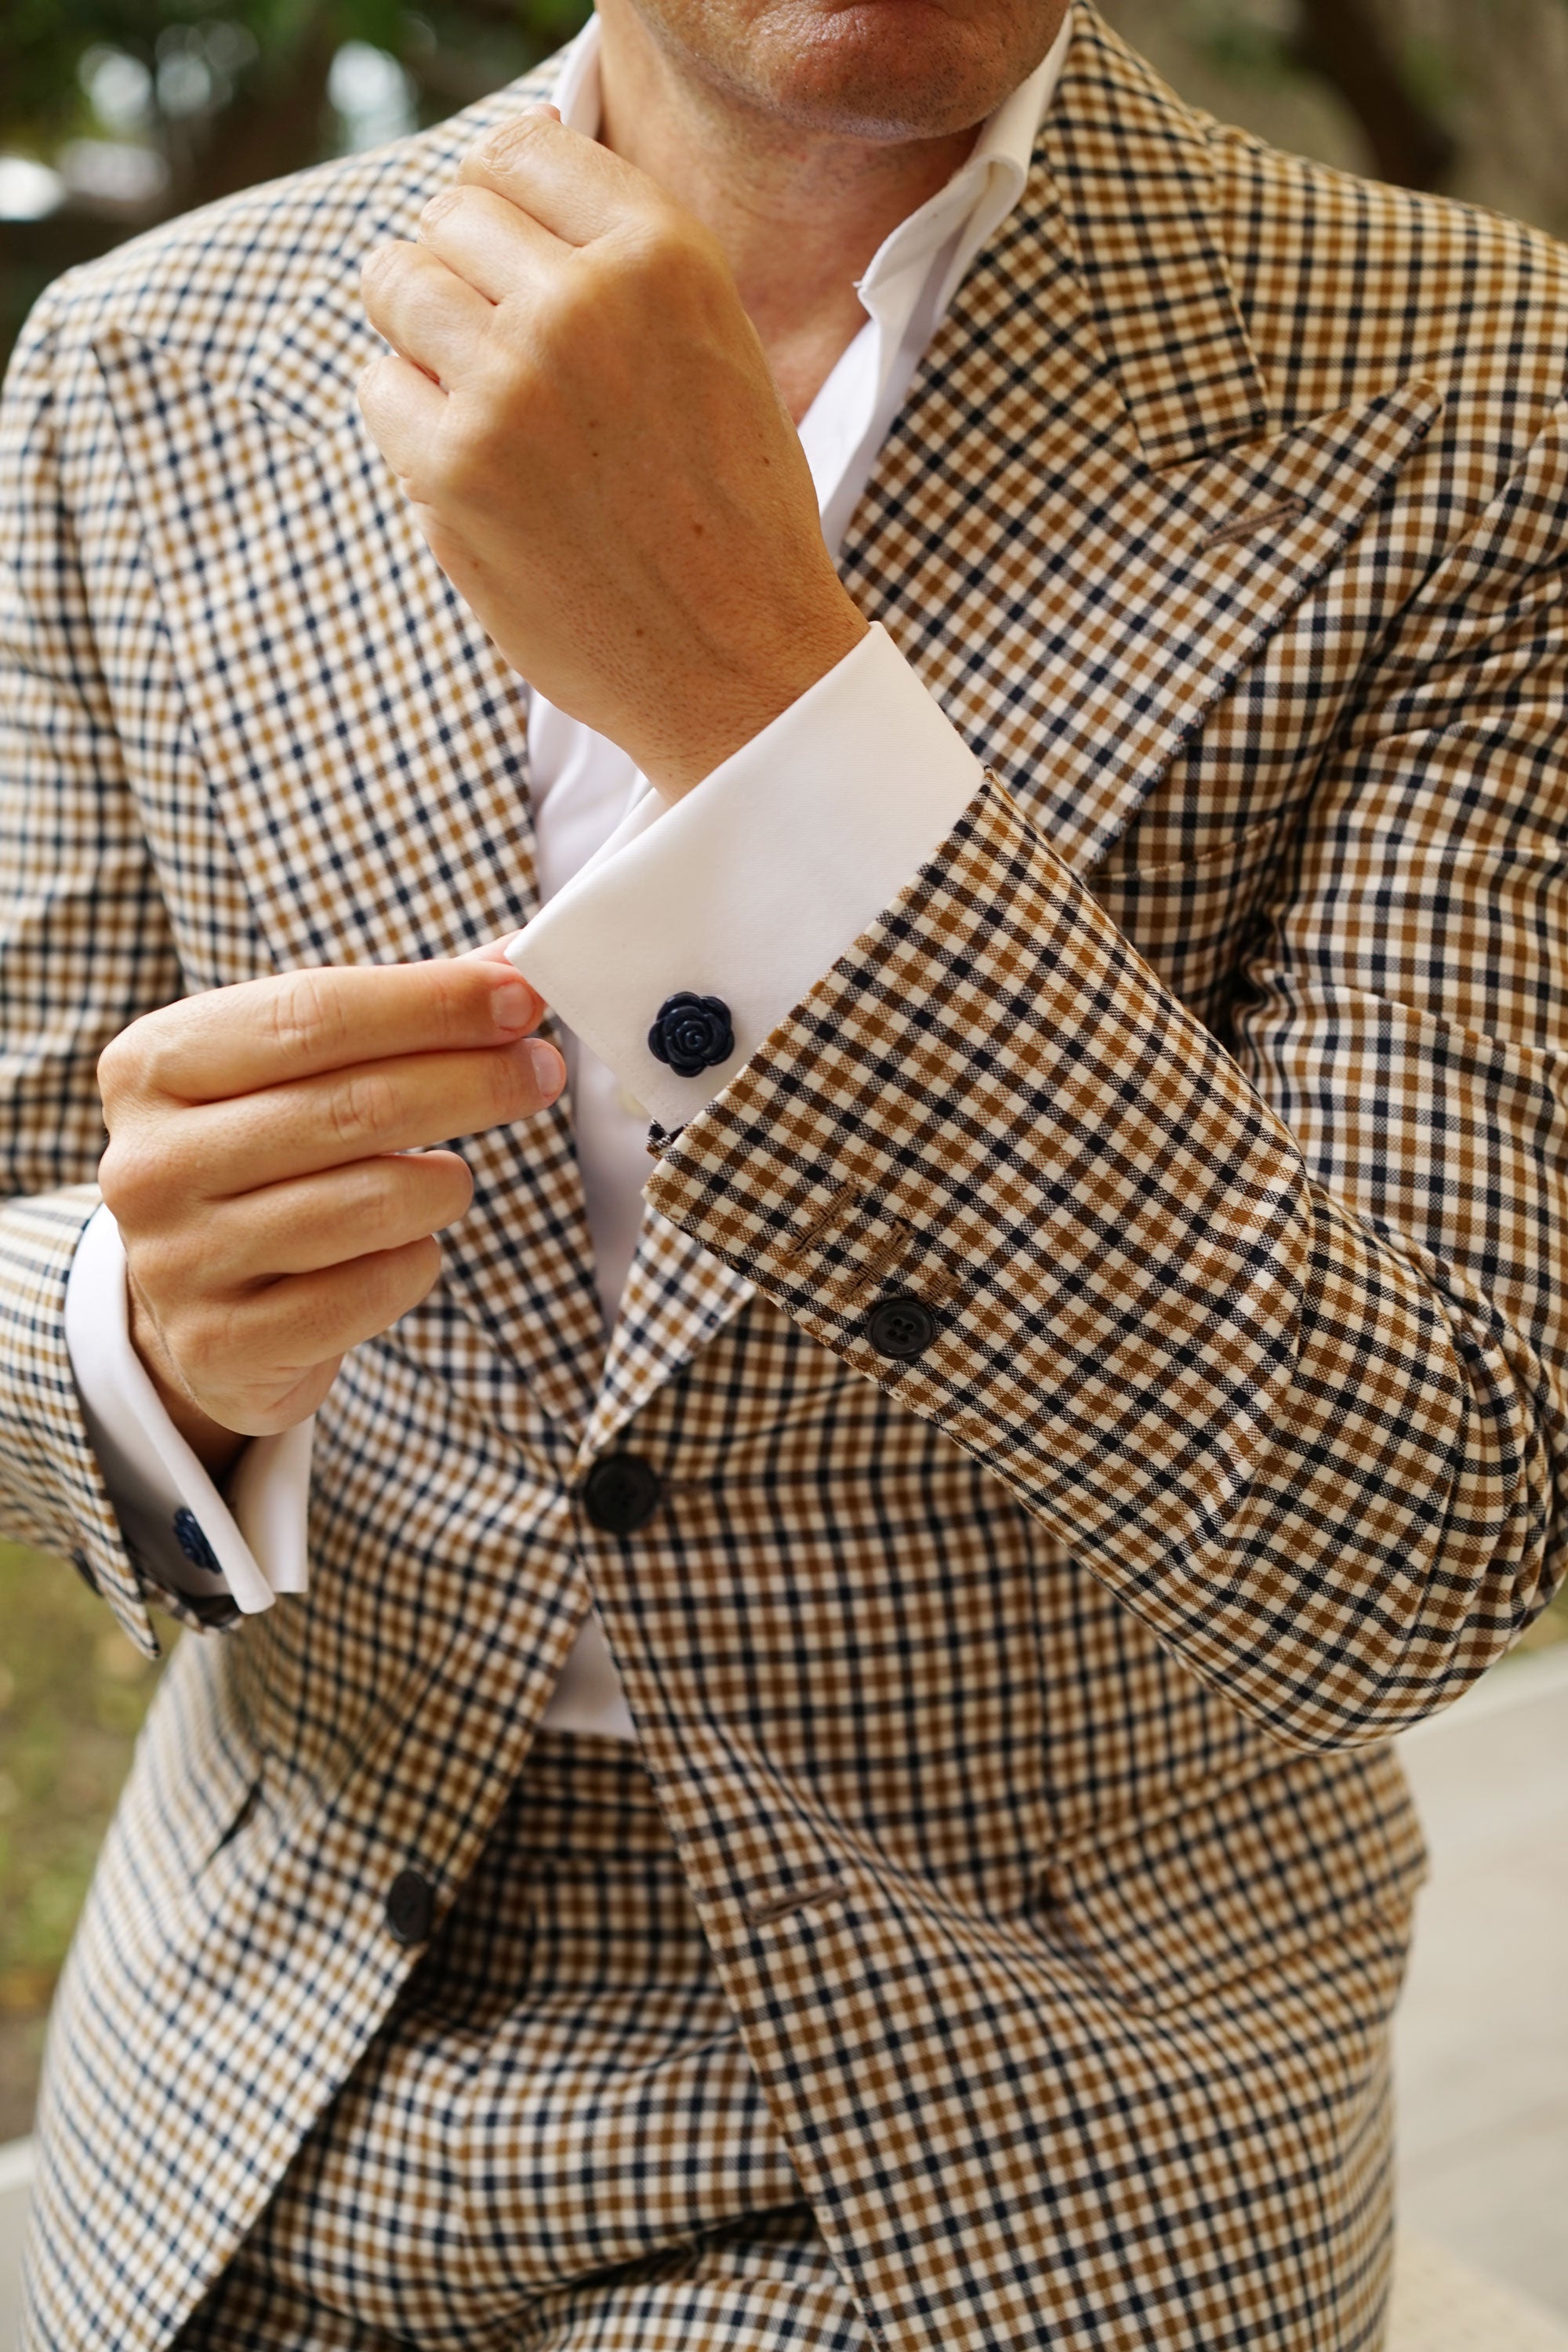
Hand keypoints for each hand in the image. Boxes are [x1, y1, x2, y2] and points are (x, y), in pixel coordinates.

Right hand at [96, 954, 563, 1471]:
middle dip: (472, 1081)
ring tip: (453, 1177)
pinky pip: (368, 1291)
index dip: (431, 1003)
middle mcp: (149, 1161)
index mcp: (154, 1063)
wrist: (196, 1310)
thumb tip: (514, 963)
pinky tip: (408, 1247)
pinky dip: (415, 1262)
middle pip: (351, 1106)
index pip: (312, 1014)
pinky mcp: (223, 1343)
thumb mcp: (295, 1073)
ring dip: (445, 1184)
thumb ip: (396, 1013)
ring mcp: (178, 1260)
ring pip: (370, 1203)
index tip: (522, 996)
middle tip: (540, 1072)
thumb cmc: (263, 1161)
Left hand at [357, 109, 866, 796]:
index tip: (517, 254)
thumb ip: (620, 262)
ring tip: (485, 399)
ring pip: (396, 285)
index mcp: (663, 256)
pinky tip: (479, 467)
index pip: (521, 149)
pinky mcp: (450, 472)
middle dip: (463, 271)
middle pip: (448, 215)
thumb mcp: (717, 345)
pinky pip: (378, 388)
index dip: (505, 200)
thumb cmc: (731, 511)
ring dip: (422, 334)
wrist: (739, 663)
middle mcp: (580, 304)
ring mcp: (505, 387)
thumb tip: (490, 198)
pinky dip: (411, 420)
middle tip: (505, 348)